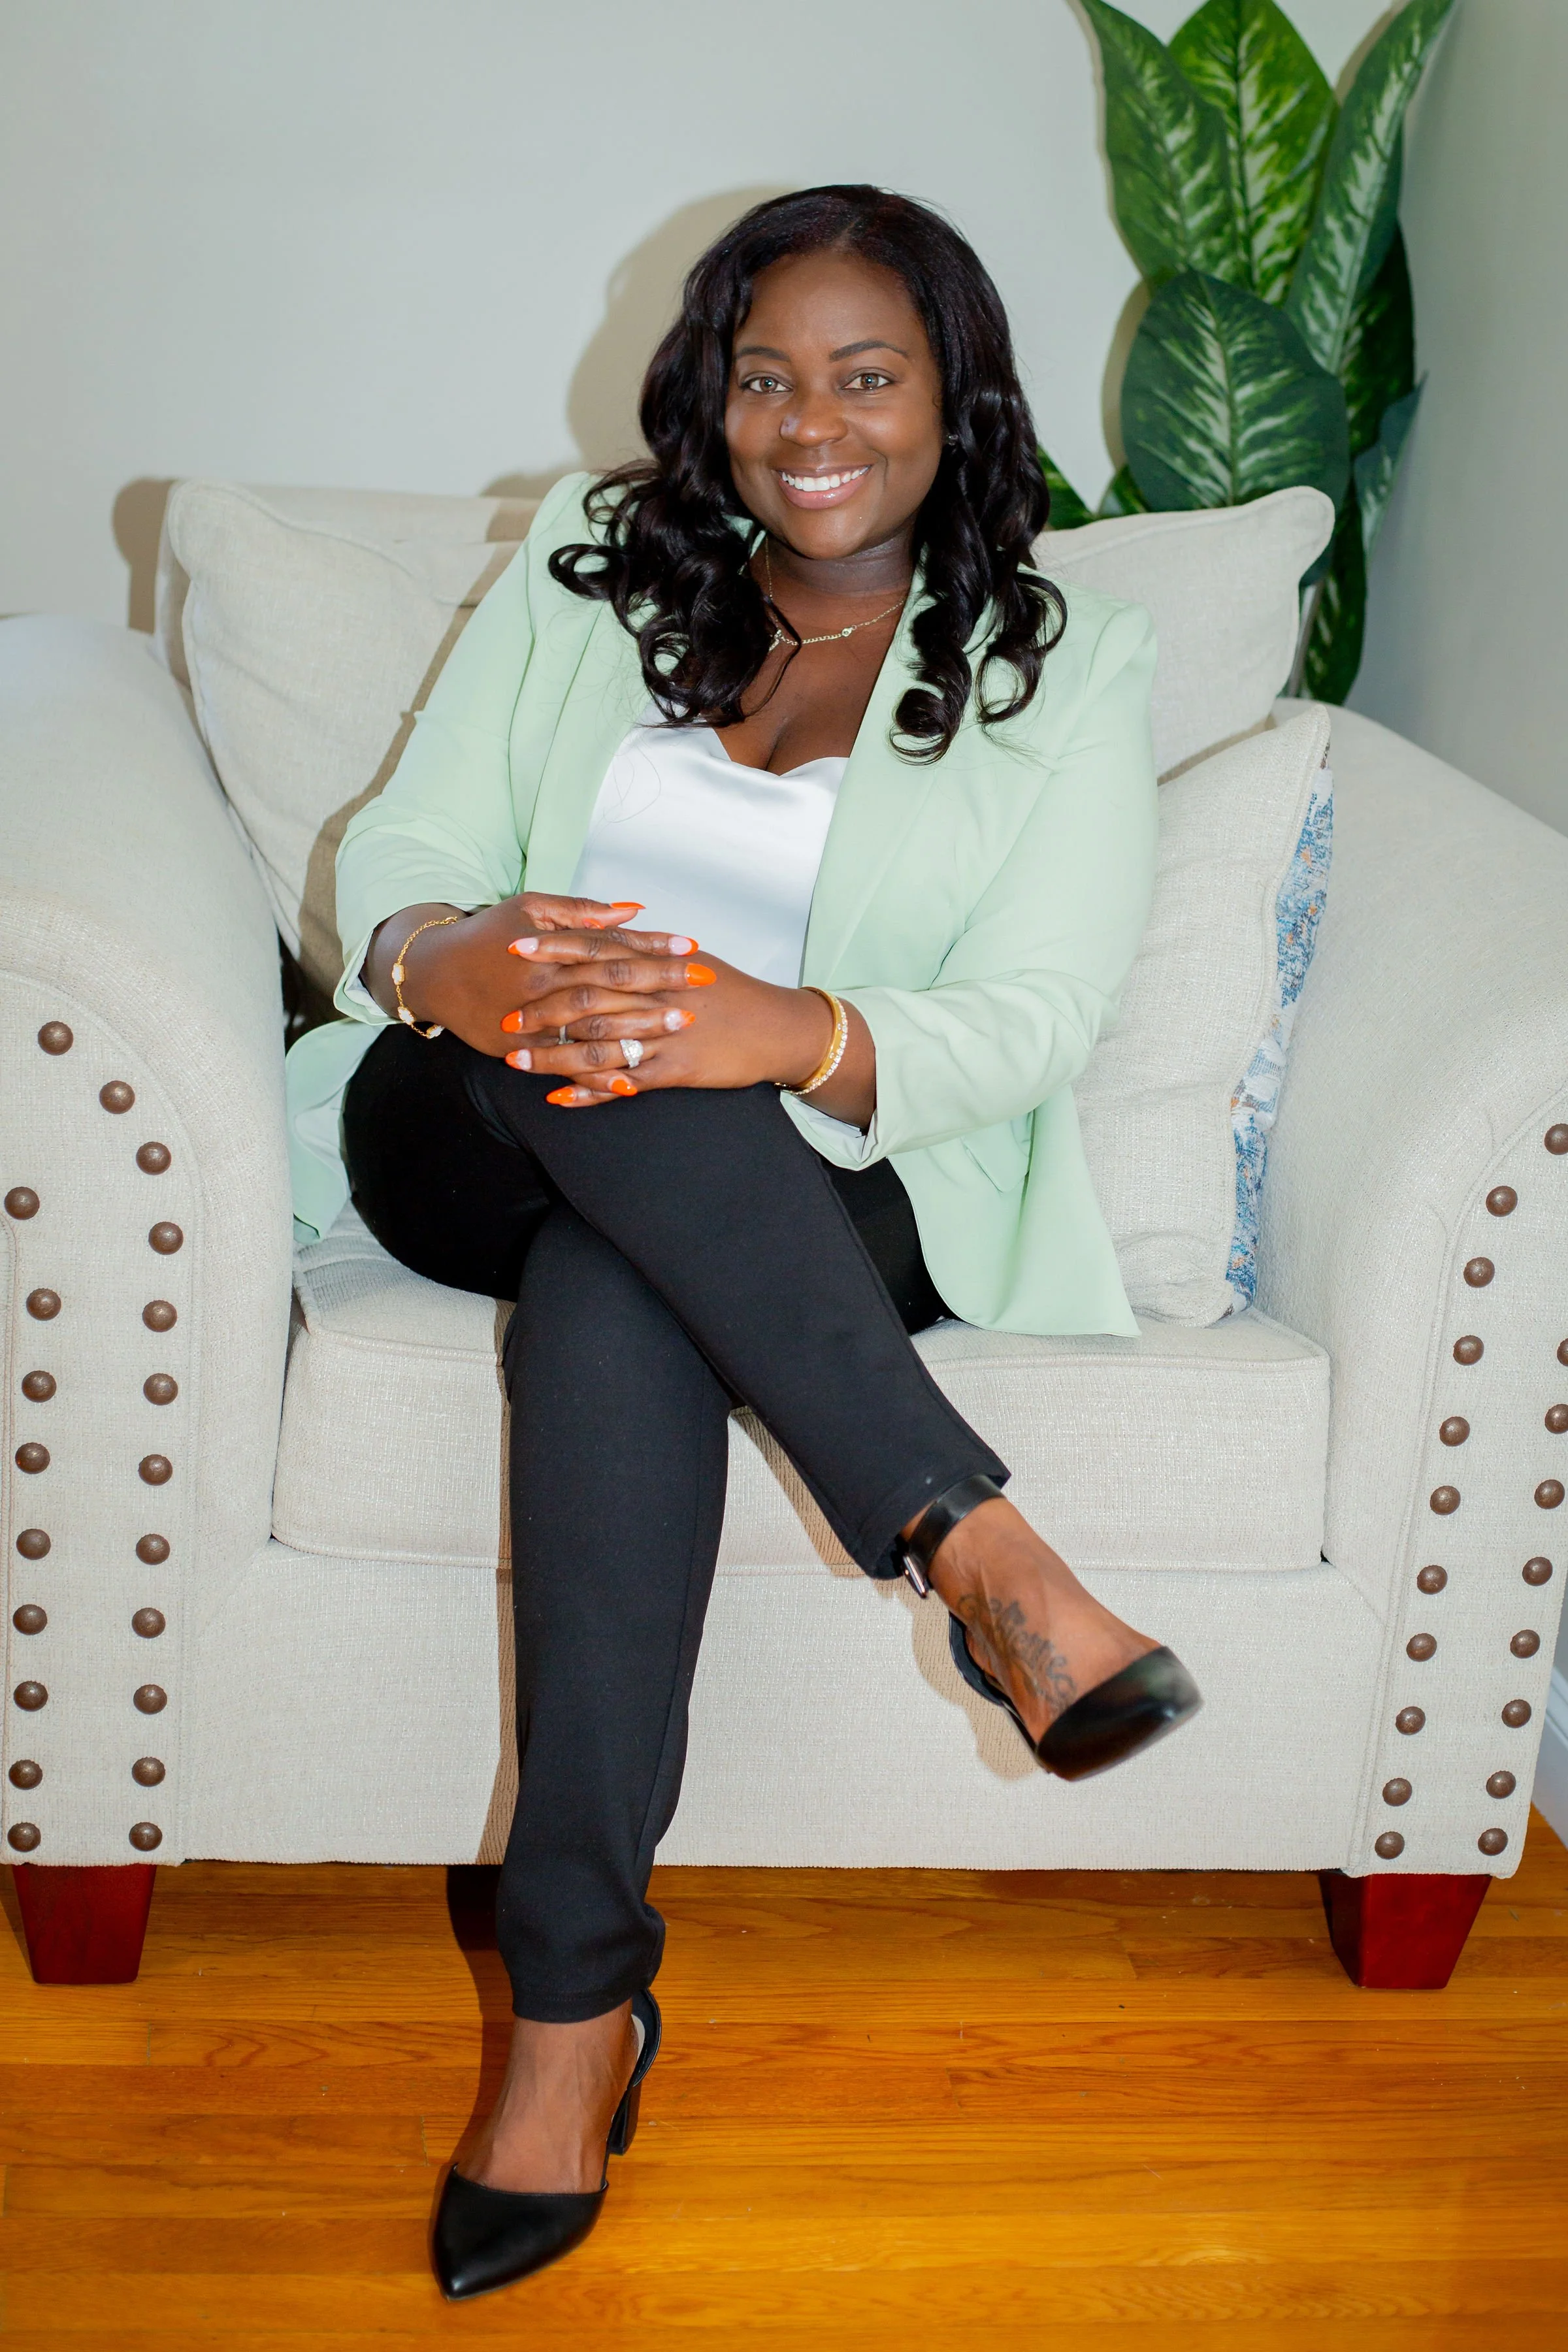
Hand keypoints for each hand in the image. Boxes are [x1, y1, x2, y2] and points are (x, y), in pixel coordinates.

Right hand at [366, 895, 711, 1061]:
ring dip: (641, 1027)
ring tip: (682, 1024)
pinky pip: (563, 1065)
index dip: (653, 946)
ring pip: (594, 1028)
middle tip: (704, 984)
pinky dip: (595, 1077)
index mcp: (551, 949)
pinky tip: (630, 1083)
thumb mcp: (528, 908)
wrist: (435, 972)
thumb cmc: (487, 934)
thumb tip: (631, 910)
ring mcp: (533, 1020)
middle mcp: (545, 985)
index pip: (612, 946)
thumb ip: (580, 911)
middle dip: (661, 984)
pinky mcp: (521, 1048)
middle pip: (612, 985)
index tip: (692, 945)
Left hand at [537, 955, 874, 1125]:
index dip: (553, 948)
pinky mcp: (676, 1069)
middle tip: (504, 1017)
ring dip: (554, 1054)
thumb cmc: (734, 993)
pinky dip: (591, 1091)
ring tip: (517, 1060)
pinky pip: (625, 1081)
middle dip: (542, 1008)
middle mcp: (657, 995)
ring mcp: (665, 1034)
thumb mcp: (693, 960)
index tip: (514, 946)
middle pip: (588, 998)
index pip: (597, 949)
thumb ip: (649, 949)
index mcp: (659, 963)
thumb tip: (616, 930)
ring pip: (598, 1043)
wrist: (779, 1027)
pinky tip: (561, 1097)